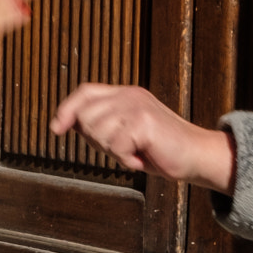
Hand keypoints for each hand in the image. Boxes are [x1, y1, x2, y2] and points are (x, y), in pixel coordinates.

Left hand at [50, 83, 234, 190]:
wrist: (196, 156)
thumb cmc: (161, 150)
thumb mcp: (125, 134)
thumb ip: (101, 125)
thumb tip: (69, 124)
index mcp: (125, 94)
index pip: (85, 92)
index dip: (67, 109)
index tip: (56, 128)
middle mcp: (129, 94)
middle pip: (86, 116)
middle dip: (98, 141)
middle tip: (124, 148)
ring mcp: (137, 106)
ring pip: (98, 132)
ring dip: (114, 151)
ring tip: (135, 151)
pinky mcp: (143, 121)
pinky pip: (116, 146)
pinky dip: (127, 159)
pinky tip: (143, 157)